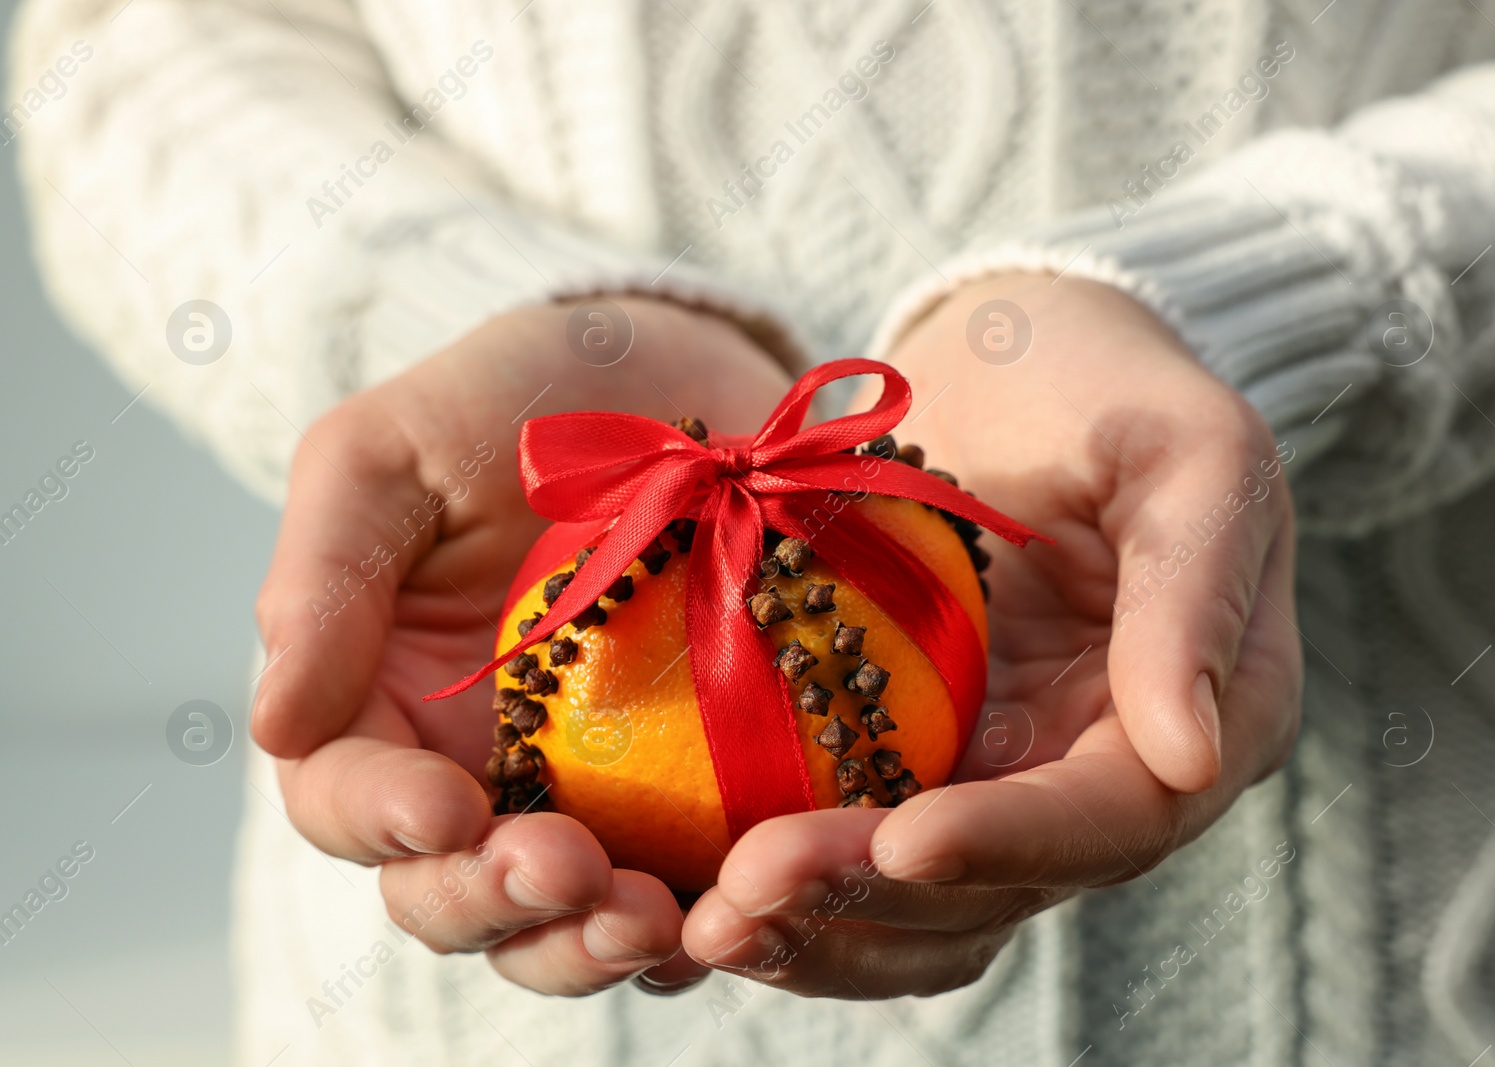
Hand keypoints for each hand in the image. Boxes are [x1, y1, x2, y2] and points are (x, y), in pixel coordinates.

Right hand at [250, 297, 791, 995]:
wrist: (670, 373)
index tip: (447, 807)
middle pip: (448, 892)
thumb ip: (323, 576)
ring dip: (593, 941)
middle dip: (497, 903)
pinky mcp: (690, 792)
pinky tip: (731, 907)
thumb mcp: (390, 453)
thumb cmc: (510, 399)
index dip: (382, 821)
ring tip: (652, 920)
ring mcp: (584, 790)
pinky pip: (684, 884)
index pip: (344, 798)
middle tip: (569, 872)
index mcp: (375, 701)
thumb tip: (272, 723)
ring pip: (560, 921)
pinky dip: (701, 915)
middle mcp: (470, 767)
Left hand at [678, 274, 1302, 996]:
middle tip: (743, 893)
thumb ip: (1196, 583)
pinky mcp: (924, 767)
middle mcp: (1107, 776)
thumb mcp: (1185, 445)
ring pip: (925, 910)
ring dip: (818, 932)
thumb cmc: (1107, 382)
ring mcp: (1010, 781)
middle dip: (874, 898)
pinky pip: (861, 857)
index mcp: (1205, 716)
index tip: (902, 838)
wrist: (1015, 365)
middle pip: (1000, 888)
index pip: (1115, 819)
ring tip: (705, 925)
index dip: (1010, 843)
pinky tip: (697, 897)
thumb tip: (1192, 753)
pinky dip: (793, 894)